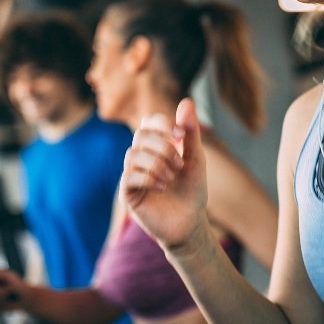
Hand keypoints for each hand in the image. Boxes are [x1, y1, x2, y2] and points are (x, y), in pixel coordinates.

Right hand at [123, 98, 208, 250]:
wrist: (190, 222)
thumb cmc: (192, 189)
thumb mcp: (195, 158)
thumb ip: (190, 131)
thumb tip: (186, 101)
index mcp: (155, 146)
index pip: (148, 122)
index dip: (163, 124)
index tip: (181, 136)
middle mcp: (140, 157)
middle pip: (140, 136)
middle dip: (163, 146)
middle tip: (179, 164)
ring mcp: (132, 175)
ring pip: (133, 154)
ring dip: (157, 163)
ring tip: (172, 177)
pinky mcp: (127, 194)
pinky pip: (129, 176)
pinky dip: (149, 178)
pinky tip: (162, 187)